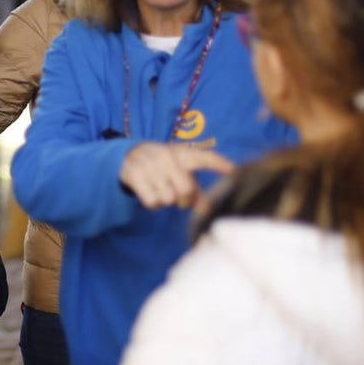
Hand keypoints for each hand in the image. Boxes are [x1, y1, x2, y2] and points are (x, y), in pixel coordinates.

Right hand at [118, 142, 234, 209]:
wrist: (130, 155)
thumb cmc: (164, 166)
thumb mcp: (179, 170)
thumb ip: (195, 189)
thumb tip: (208, 211)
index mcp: (183, 153)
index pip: (204, 157)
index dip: (219, 163)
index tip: (233, 170)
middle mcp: (167, 156)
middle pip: (185, 190)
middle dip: (184, 199)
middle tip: (179, 196)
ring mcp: (149, 165)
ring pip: (168, 199)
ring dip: (166, 200)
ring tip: (161, 189)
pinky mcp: (135, 175)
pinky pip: (152, 202)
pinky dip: (153, 203)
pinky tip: (150, 192)